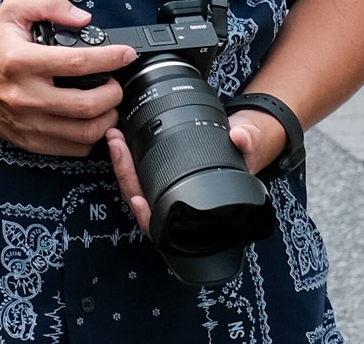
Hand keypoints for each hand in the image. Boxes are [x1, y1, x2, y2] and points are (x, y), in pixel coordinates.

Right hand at [0, 0, 136, 157]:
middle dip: (113, 94)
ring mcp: (26, 124)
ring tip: (108, 102)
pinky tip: (93, 120)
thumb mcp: (14, 9)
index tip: (126, 54)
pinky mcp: (27, 141)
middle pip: (85, 105)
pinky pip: (71, 149)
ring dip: (107, 119)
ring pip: (82, 133)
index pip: (76, 63)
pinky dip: (90, 137)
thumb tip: (83, 19)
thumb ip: (50, 4)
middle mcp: (24, 96)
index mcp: (21, 61)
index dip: (109, 58)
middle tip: (117, 83)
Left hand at [106, 109, 286, 234]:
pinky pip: (138, 175)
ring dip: (122, 165)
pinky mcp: (161, 174)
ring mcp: (169, 190)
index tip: (137, 200)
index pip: (169, 224)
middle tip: (117, 146)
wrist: (242, 139)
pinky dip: (127, 160)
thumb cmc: (244, 150)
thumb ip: (247, 141)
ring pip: (137, 189)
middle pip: (144, 203)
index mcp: (201, 209)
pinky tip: (120, 141)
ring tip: (114, 138)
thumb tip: (240, 138)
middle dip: (126, 176)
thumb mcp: (249, 143)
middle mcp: (181, 204)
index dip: (150, 218)